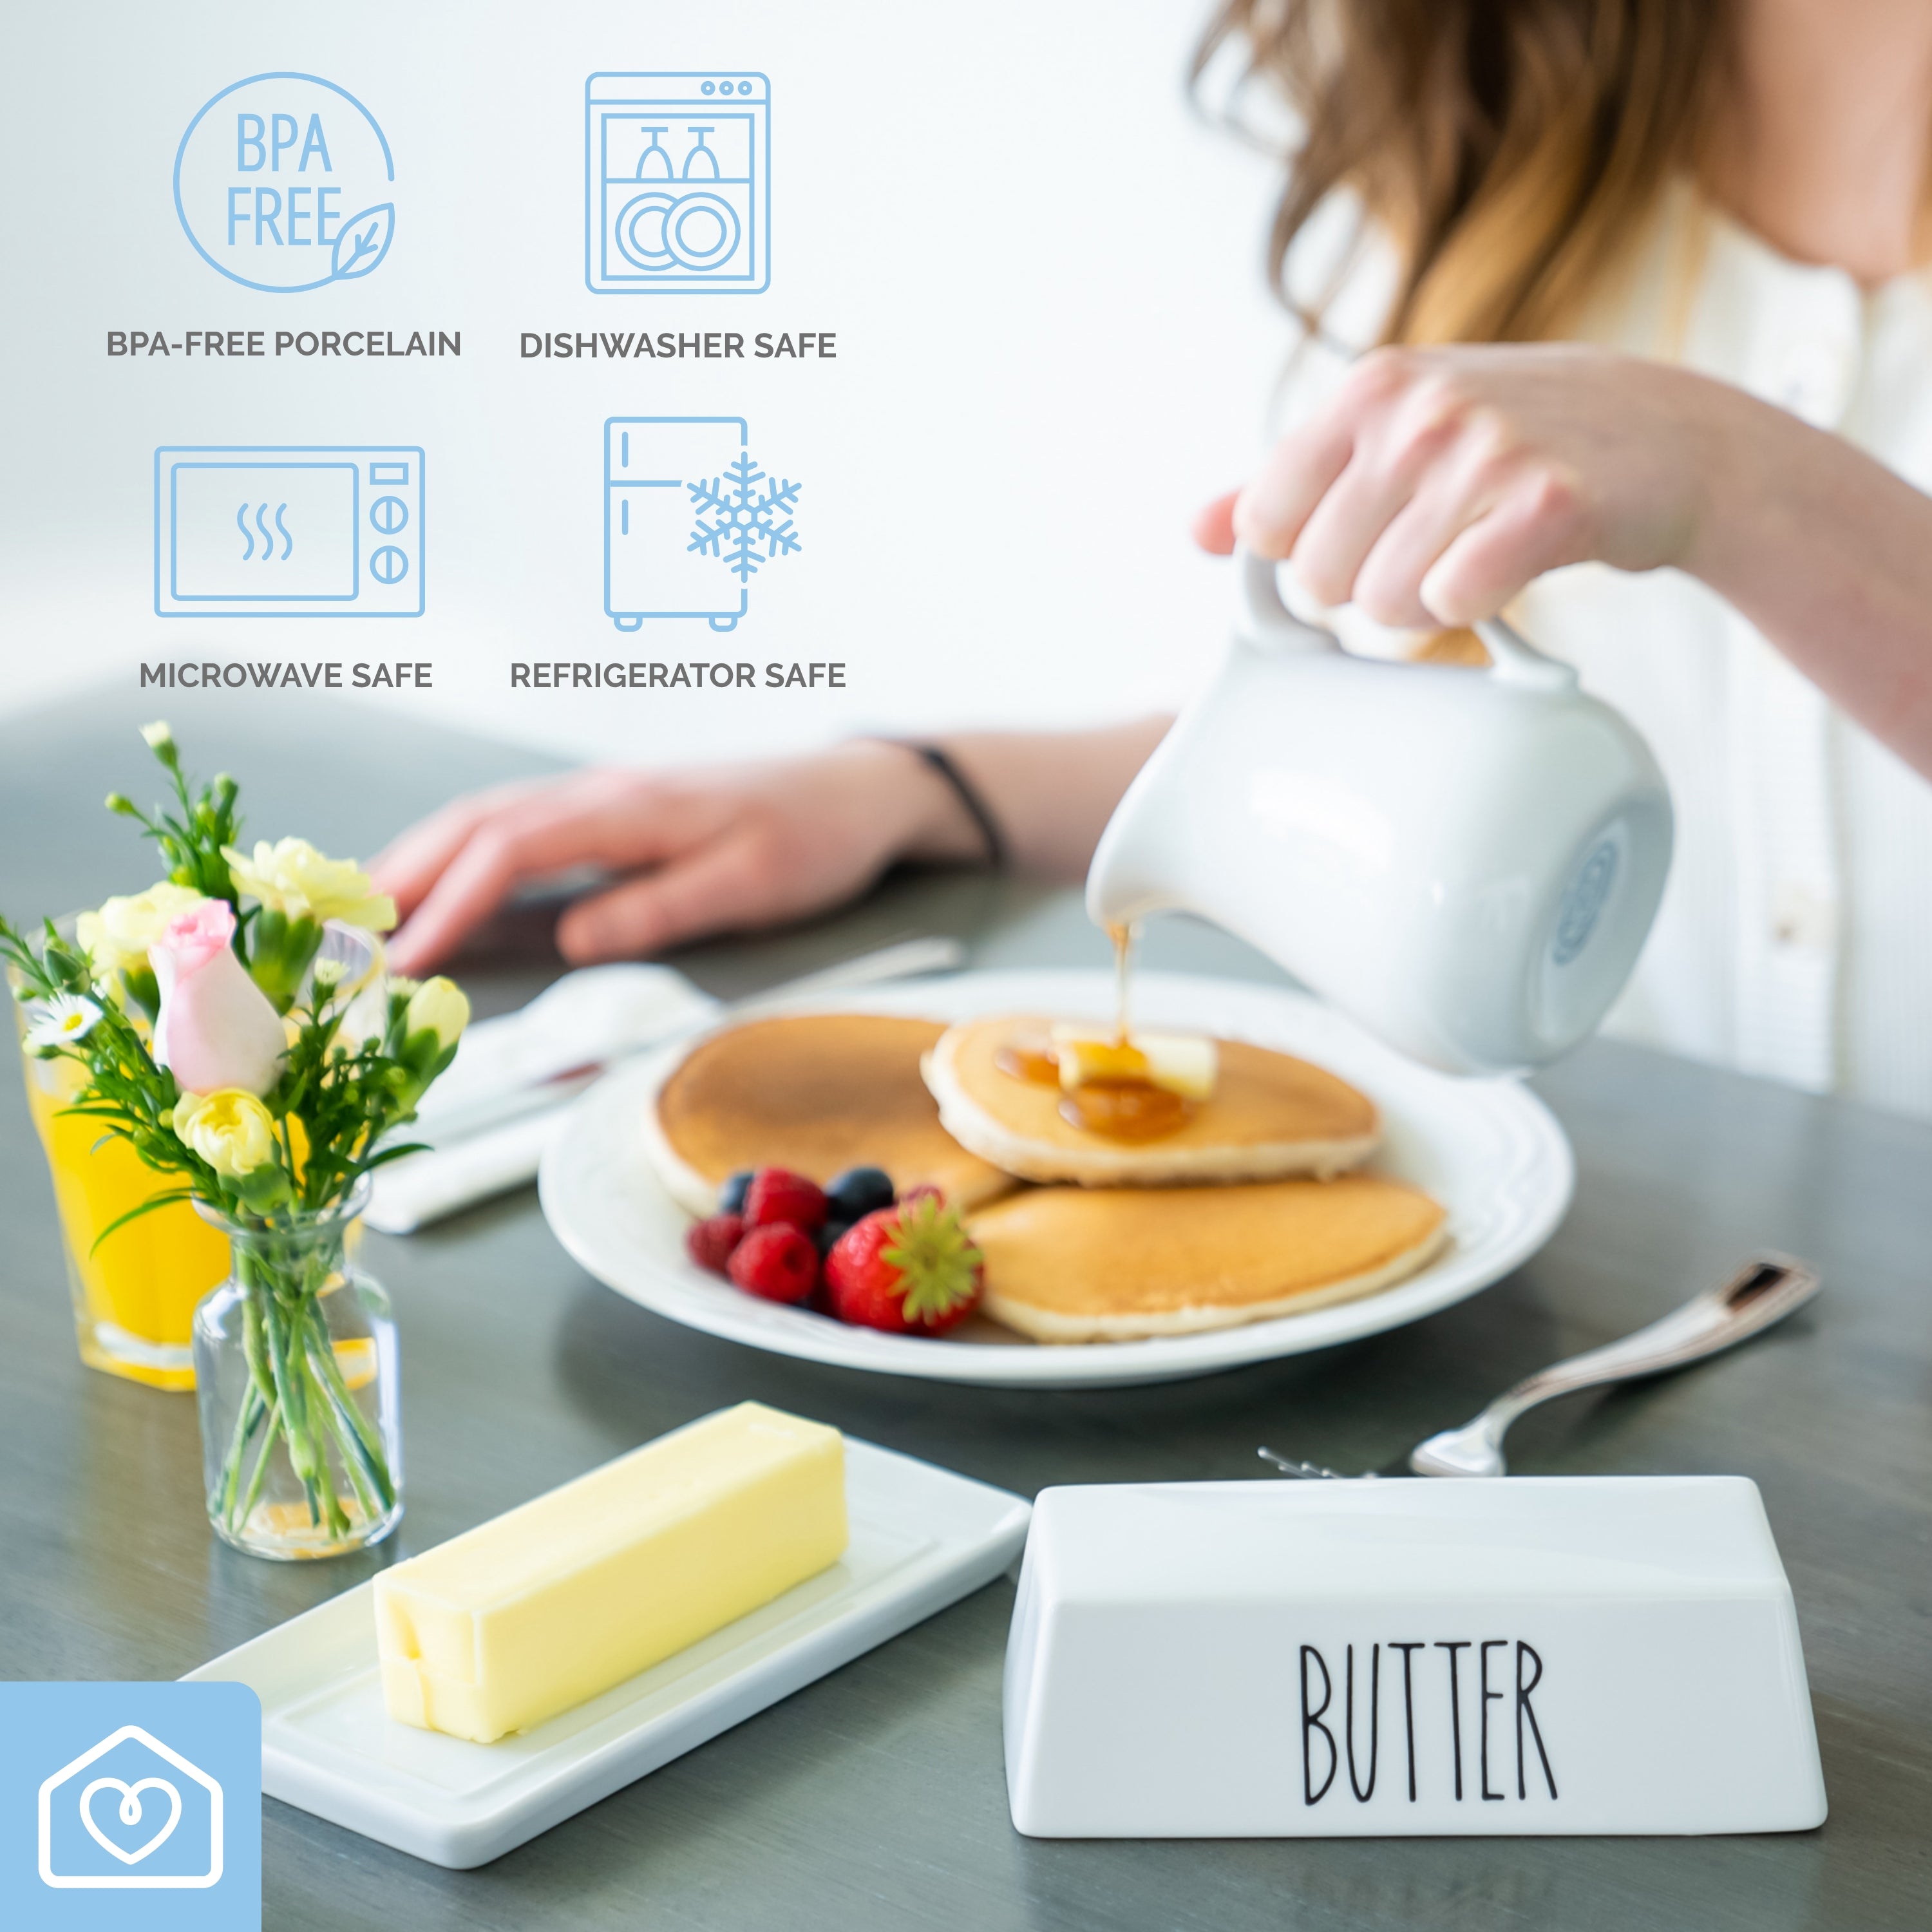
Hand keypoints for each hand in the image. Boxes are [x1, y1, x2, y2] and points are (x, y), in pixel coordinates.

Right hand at [371, 744, 985, 973]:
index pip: (511, 851)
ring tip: (368, 911)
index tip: (403, 959)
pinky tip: (445, 882)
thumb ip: (662, 910)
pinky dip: (464, 852)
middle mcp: (603, 792)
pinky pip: (517, 824)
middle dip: (404, 874)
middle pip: (477, 822)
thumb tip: (575, 939)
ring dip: (424, 858)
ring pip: (489, 817)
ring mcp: (605, 795)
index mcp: (630, 809)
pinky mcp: (613, 811)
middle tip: (340, 931)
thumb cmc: (811, 837)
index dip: (451, 905)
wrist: (857, 789)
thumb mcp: (750, 886)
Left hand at [1192, 344, 1735, 624]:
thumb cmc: (1509, 437)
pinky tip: (1508, 567)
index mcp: (1367, 388)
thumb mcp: (1393, 432)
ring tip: (1473, 554)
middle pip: (1321, 579)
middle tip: (1434, 544)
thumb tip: (1196, 531)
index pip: (1265, 527)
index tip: (1364, 532)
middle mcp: (1419, 411)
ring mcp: (1485, 453)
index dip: (1309, 550)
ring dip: (1426, 604)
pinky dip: (1477, 608)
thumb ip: (1287, 482)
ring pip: (1385, 604)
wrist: (1666, 434)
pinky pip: (1455, 604)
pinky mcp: (1547, 505)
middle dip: (1369, 585)